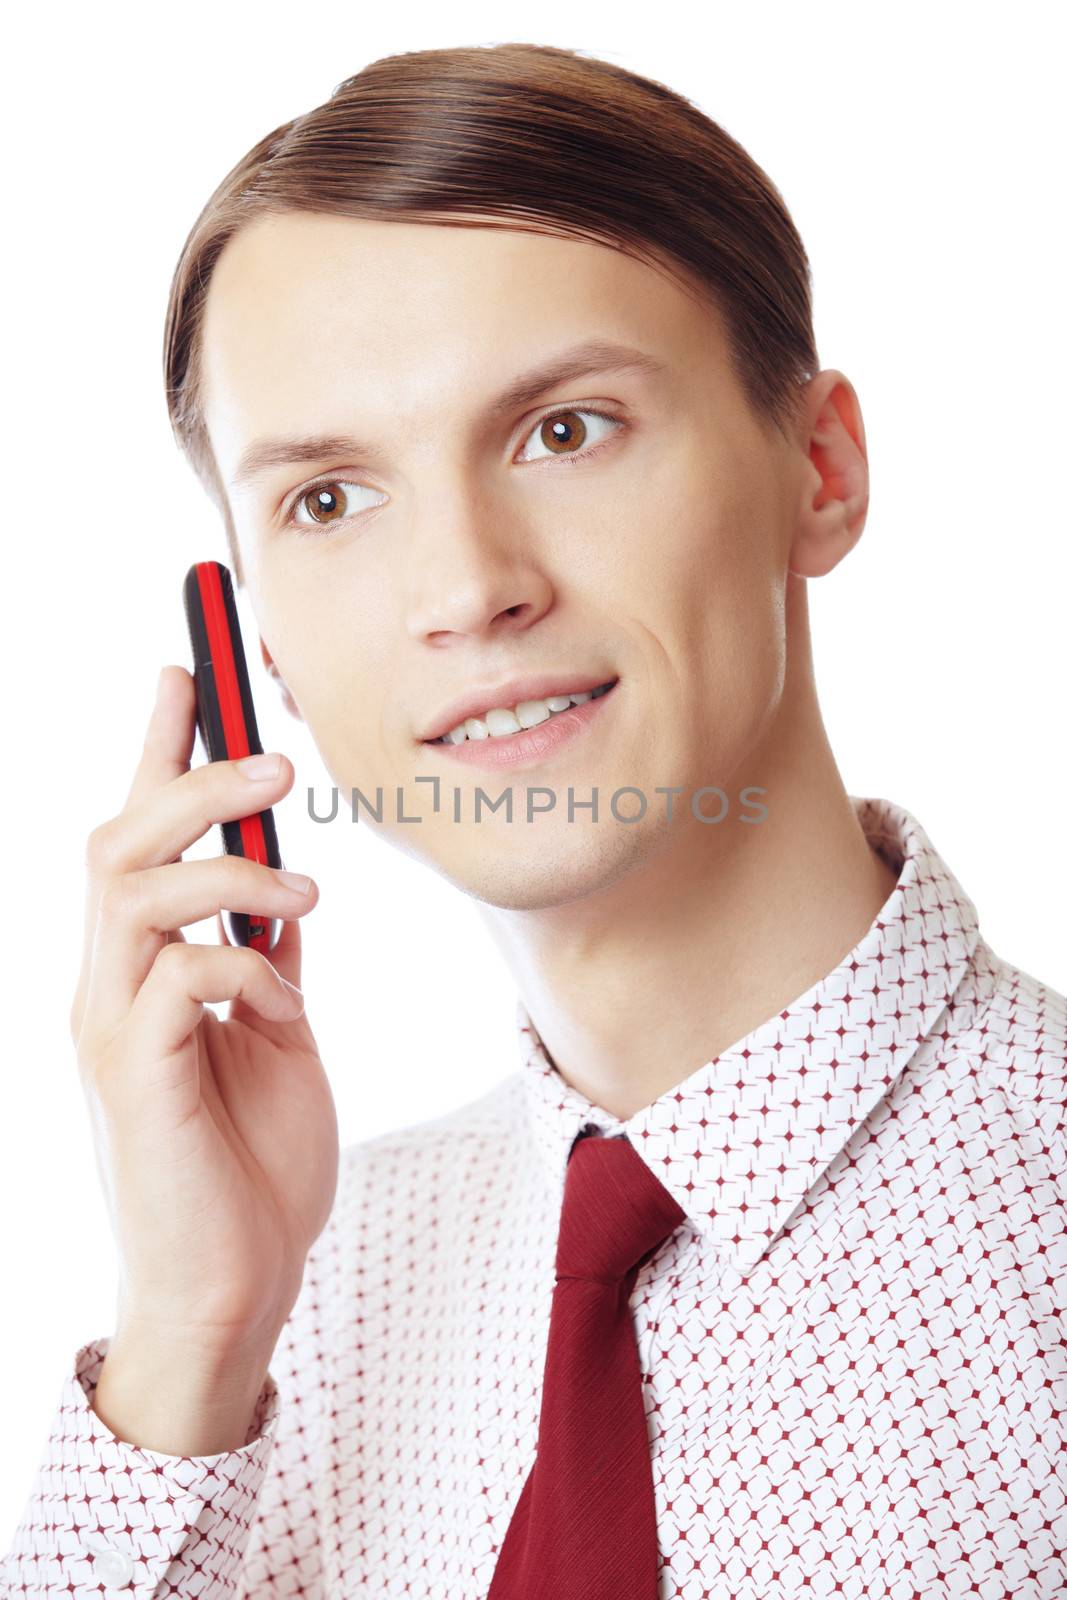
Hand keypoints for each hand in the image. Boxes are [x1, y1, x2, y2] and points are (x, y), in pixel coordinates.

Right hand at [69, 665, 338, 1354]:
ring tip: (303, 884)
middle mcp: (108, 985)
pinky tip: (284, 1001)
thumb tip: (282, 890)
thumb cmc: (252, 1165)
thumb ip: (268, 959)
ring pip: (128, 889)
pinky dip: (242, 965)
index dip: (158, 745)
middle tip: (275, 757)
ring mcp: (111, 1028)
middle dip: (188, 775)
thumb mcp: (278, 1035)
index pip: (138, 834)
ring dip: (224, 865)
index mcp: (143, 968)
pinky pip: (174, 977)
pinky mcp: (133, 1076)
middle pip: (117, 840)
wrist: (240, 1288)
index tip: (190, 666)